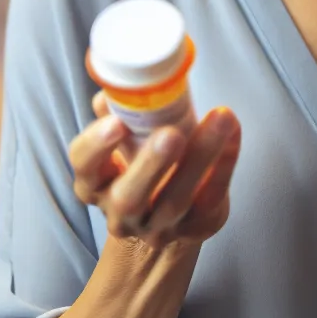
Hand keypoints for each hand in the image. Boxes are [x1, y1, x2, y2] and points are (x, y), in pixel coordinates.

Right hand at [69, 91, 241, 249]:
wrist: (167, 218)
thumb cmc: (142, 165)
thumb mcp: (126, 142)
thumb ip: (121, 114)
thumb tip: (114, 89)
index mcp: (95, 183)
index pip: (84, 167)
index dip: (96, 146)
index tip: (116, 122)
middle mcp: (121, 212)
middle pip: (129, 197)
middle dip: (149, 164)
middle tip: (171, 133)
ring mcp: (158, 227)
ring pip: (175, 200)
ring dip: (200, 157)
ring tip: (219, 119)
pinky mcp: (195, 228)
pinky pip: (210, 198)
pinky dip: (224, 163)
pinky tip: (232, 132)